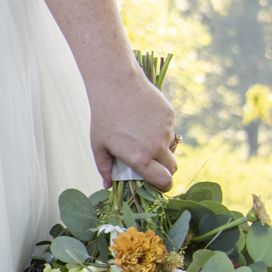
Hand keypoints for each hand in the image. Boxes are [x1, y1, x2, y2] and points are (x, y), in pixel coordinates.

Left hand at [89, 68, 177, 189]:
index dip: (163, 186)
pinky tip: (144, 120)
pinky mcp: (170, 116)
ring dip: (161, 148)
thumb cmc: (103, 117)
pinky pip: (169, 130)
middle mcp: (157, 146)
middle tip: (152, 165)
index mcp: (140, 158)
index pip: (163, 181)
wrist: (116, 85)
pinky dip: (160, 131)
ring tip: (141, 136)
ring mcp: (166, 130)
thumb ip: (105, 168)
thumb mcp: (99, 146)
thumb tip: (108, 185)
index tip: (159, 185)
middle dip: (165, 171)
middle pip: (172, 168)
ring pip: (170, 147)